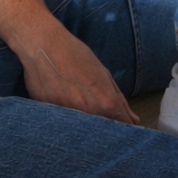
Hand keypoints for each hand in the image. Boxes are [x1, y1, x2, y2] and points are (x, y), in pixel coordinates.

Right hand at [19, 21, 140, 125]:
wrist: (42, 45)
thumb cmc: (76, 55)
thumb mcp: (103, 73)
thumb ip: (119, 99)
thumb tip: (134, 120)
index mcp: (105, 102)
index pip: (122, 126)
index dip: (126, 129)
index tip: (126, 129)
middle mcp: (87, 112)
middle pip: (101, 132)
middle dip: (105, 130)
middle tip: (101, 119)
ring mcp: (67, 116)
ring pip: (81, 131)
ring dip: (84, 127)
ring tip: (78, 109)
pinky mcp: (48, 115)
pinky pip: (61, 124)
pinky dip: (65, 121)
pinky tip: (62, 106)